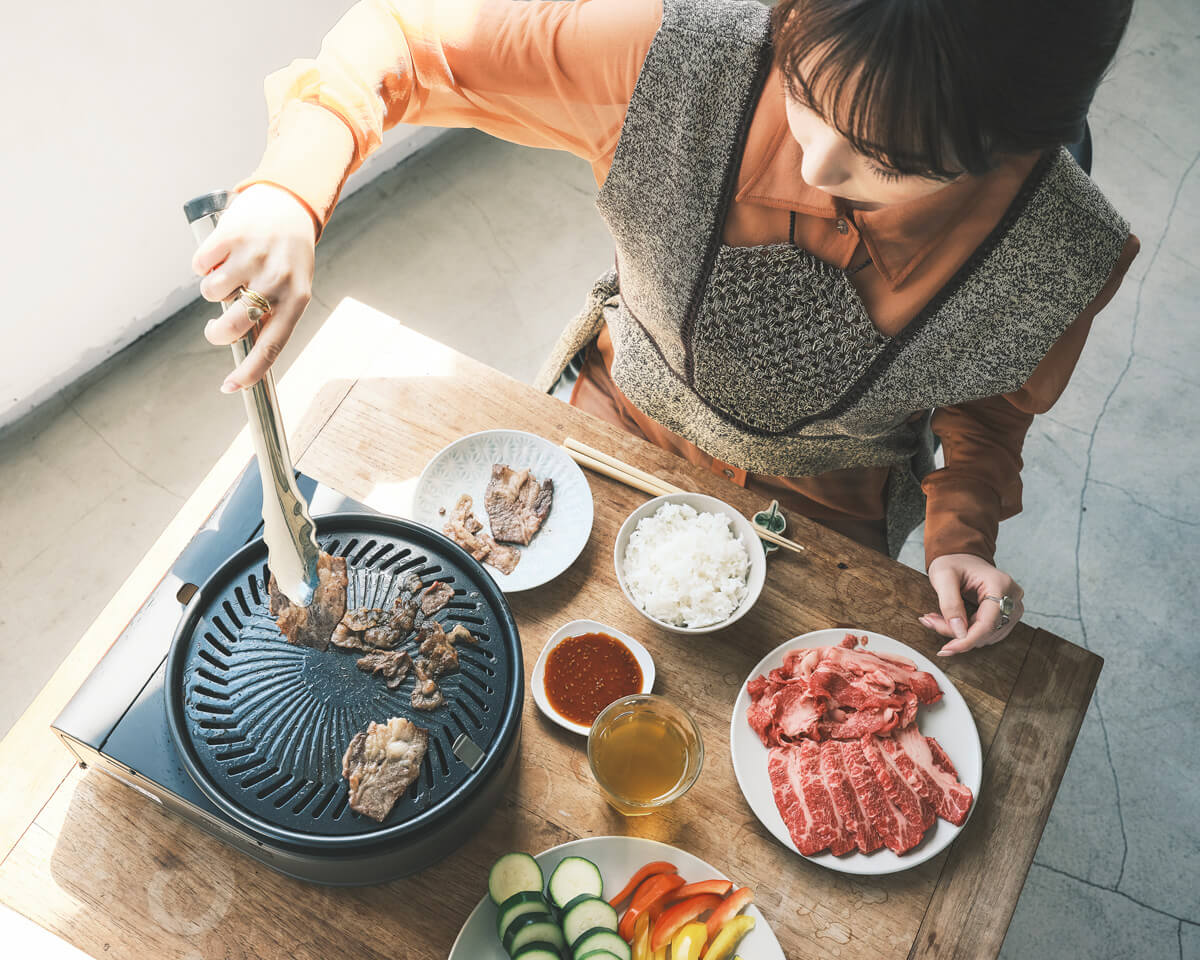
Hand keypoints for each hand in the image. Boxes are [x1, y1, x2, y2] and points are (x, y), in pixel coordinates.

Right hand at [191, 184, 316, 391]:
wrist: (289, 204)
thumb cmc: (288, 255)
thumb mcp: (293, 287)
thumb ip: (273, 315)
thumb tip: (245, 350)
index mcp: (297, 299)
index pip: (272, 345)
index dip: (250, 371)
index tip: (231, 387)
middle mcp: (276, 280)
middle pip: (232, 326)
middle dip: (216, 333)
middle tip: (215, 329)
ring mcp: (253, 258)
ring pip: (210, 293)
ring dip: (212, 288)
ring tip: (230, 273)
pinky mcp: (231, 236)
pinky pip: (200, 265)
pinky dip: (204, 263)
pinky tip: (222, 253)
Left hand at [921, 554, 1024, 655]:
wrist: (961, 557)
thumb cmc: (953, 562)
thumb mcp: (943, 577)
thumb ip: (950, 603)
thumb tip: (959, 632)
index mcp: (1000, 584)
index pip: (987, 623)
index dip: (967, 640)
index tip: (946, 649)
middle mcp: (1012, 596)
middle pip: (986, 631)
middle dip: (957, 633)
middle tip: (930, 621)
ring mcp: (1013, 606)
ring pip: (986, 635)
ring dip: (960, 633)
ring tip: (937, 618)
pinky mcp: (1007, 614)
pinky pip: (987, 632)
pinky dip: (967, 631)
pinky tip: (950, 621)